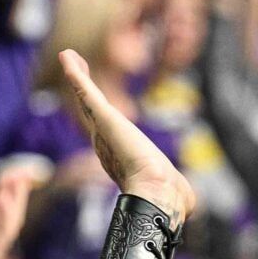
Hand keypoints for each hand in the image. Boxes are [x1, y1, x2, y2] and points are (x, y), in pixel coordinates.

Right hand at [57, 47, 194, 224]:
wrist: (157, 192)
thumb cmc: (166, 195)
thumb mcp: (169, 185)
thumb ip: (174, 187)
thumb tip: (189, 202)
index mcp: (117, 156)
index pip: (105, 131)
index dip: (97, 115)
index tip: (94, 104)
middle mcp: (104, 143)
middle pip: (89, 110)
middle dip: (82, 90)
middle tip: (74, 68)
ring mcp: (101, 130)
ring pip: (85, 98)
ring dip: (76, 76)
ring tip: (68, 56)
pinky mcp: (104, 118)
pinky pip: (86, 91)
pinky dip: (76, 74)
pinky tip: (67, 56)